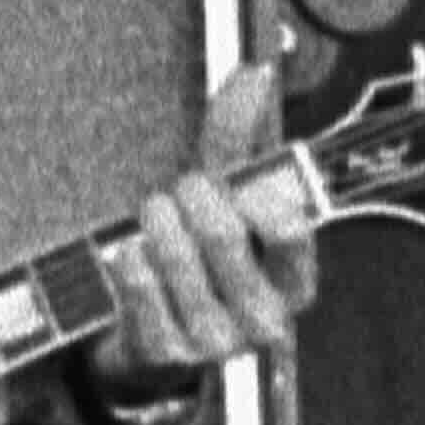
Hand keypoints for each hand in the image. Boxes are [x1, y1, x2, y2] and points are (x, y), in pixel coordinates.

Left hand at [97, 59, 322, 393]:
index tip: (235, 185)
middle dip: (192, 195)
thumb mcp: (227, 201)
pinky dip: (127, 255)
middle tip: (181, 189)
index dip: (255, 196)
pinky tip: (131, 252)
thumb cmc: (202, 259)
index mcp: (297, 282)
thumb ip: (239, 139)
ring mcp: (216, 343)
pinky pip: (136, 281)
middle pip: (221, 233)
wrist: (155, 339)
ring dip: (155, 219)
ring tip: (154, 213)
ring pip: (173, 254)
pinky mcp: (166, 353)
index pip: (290, 231)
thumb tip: (253, 71)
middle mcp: (265, 319)